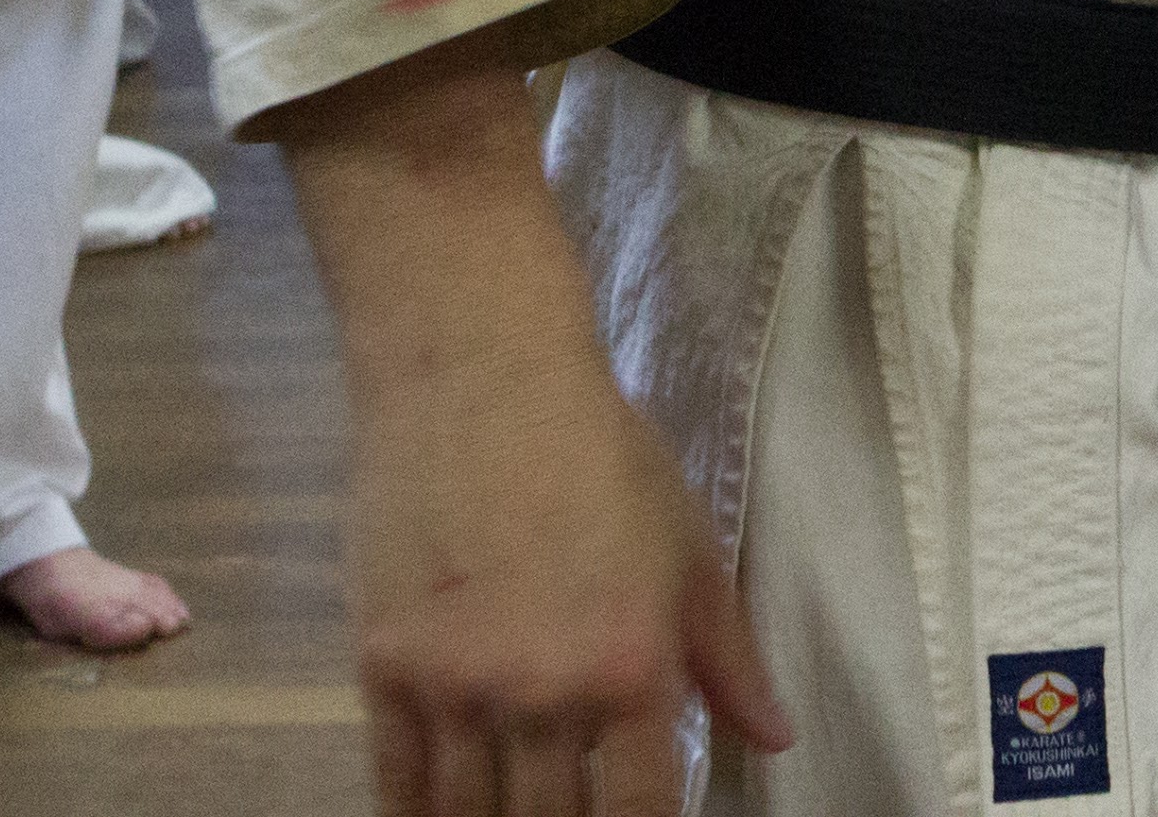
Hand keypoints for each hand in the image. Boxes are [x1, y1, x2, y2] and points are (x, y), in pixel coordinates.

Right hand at [348, 331, 784, 816]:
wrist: (480, 383)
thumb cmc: (603, 454)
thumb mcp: (689, 549)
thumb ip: (730, 657)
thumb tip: (776, 736)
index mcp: (632, 667)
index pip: (642, 812)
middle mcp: (541, 694)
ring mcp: (454, 688)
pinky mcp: (382, 670)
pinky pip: (396, 784)